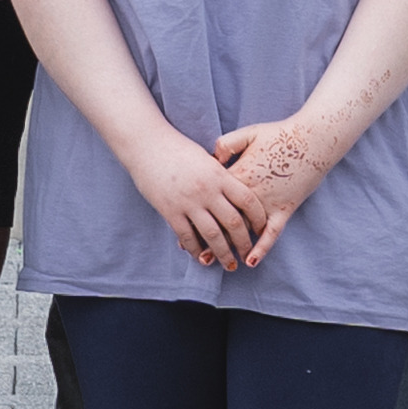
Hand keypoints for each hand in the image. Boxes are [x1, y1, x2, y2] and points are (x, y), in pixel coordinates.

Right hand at [124, 122, 268, 262]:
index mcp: (219, 174)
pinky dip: (196, 250)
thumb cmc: (177, 148)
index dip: (258, 218)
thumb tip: (234, 196)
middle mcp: (207, 190)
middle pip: (233, 223)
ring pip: (212, 235)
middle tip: (247, 254)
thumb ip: (220, 177)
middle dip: (243, 243)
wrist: (146, 144)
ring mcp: (188, 202)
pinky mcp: (170, 211)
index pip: (247, 200)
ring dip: (223, 253)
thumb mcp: (205, 158)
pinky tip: (202, 257)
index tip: (261, 229)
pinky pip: (187, 237)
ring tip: (229, 264)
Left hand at [205, 111, 330, 252]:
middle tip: (195, 251)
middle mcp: (249, 192)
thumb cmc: (280, 134)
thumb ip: (226, 144)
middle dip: (207, 237)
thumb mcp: (248, 133)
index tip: (183, 224)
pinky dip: (262, 248)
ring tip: (215, 261)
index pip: (211, 197)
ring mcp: (267, 202)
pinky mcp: (284, 208)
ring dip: (229, 247)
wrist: (313, 139)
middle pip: (222, 218)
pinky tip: (251, 262)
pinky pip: (272, 233)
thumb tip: (211, 157)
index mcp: (238, 173)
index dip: (197, 212)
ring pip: (243, 230)